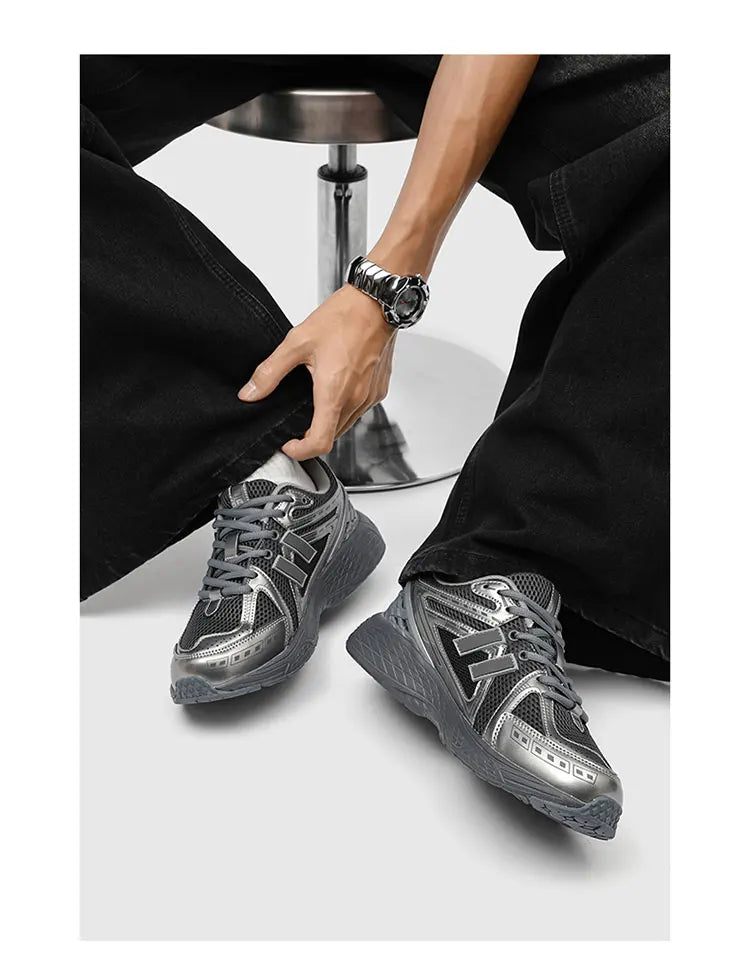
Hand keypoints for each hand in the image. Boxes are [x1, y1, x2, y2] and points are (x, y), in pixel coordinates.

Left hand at [238, 285, 395, 459]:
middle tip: (295, 423)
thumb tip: (250, 393)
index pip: (320, 442)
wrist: (377, 301)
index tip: (288, 445)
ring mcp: (371, 395)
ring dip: (328, 421)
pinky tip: (335, 387)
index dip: (300, 451)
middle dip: (311, 434)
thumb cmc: (344, 317)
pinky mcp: (379, 388)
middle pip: (332, 436)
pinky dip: (344, 408)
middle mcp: (356, 399)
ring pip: (346, 424)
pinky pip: (359, 409)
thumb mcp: (297, 342)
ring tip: (313, 401)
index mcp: (334, 392)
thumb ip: (270, 372)